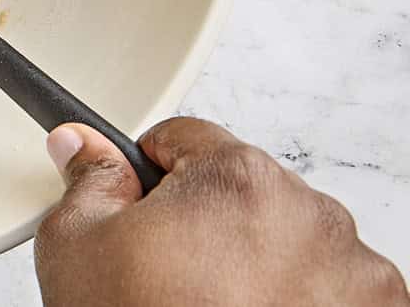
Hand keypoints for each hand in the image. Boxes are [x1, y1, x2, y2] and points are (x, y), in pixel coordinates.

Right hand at [35, 118, 408, 305]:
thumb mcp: (77, 246)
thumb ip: (87, 181)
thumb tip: (81, 146)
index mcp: (236, 175)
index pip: (184, 139)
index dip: (149, 178)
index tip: (141, 213)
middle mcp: (310, 213)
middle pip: (242, 190)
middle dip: (207, 223)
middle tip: (169, 278)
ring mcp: (352, 272)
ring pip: (289, 240)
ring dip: (258, 262)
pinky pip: (329, 289)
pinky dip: (299, 301)